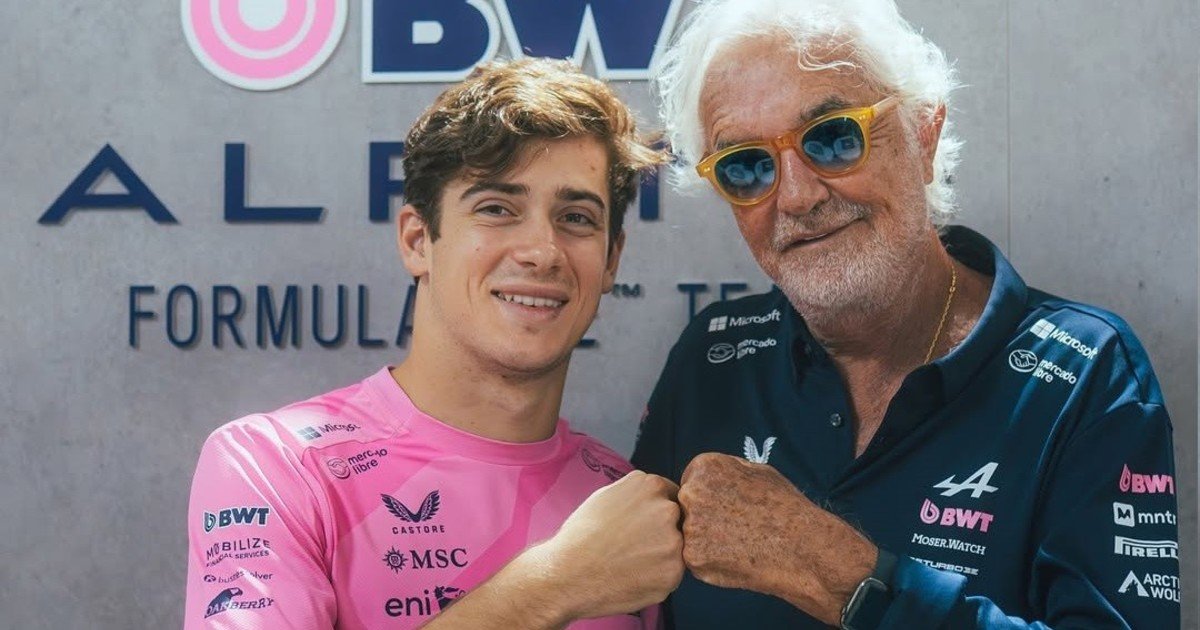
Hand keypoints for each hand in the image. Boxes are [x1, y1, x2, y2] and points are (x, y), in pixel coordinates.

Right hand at [535, 470, 684, 620]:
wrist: (567, 572)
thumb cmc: (581, 536)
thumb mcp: (608, 496)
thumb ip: (638, 494)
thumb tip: (657, 499)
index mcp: (652, 486)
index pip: (672, 497)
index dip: (657, 514)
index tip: (643, 527)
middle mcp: (667, 509)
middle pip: (677, 522)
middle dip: (661, 533)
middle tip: (633, 547)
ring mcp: (673, 542)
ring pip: (675, 550)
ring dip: (660, 557)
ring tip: (629, 563)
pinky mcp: (673, 573)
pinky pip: (671, 575)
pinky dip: (656, 579)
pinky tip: (631, 577)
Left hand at [678, 453, 876, 624]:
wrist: (803, 546)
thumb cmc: (784, 506)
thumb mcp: (756, 470)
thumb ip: (724, 471)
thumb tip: (706, 478)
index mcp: (704, 467)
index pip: (692, 481)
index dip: (710, 497)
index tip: (729, 507)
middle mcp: (691, 493)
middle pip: (686, 506)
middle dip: (703, 516)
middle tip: (733, 527)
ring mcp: (690, 527)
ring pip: (689, 534)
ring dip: (706, 540)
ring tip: (738, 543)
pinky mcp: (694, 557)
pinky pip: (695, 558)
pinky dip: (710, 561)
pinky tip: (735, 558)